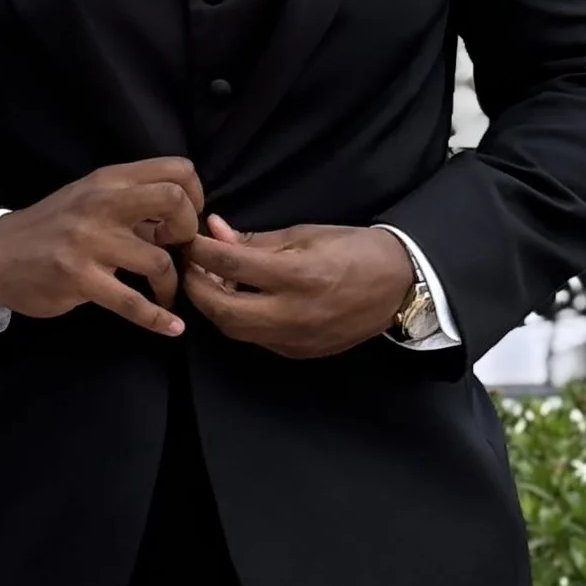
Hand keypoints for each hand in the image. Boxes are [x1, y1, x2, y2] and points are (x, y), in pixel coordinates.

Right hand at [0, 158, 203, 337]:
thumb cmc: (50, 226)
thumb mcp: (88, 198)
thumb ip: (130, 203)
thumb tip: (179, 218)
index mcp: (109, 180)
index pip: (176, 169)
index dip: (195, 195)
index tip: (184, 222)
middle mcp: (102, 204)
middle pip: (174, 202)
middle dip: (188, 231)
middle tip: (179, 252)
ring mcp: (90, 241)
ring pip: (159, 261)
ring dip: (172, 285)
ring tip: (165, 294)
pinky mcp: (79, 279)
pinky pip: (132, 302)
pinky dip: (157, 318)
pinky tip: (171, 327)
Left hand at [178, 215, 415, 359]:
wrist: (399, 285)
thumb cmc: (355, 250)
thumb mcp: (306, 233)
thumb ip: (256, 240)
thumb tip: (215, 232)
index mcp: (298, 275)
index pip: (230, 264)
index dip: (200, 250)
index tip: (186, 239)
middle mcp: (293, 313)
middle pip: (222, 309)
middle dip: (196, 288)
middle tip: (189, 267)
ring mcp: (295, 339)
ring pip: (234, 330)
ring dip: (214, 307)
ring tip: (210, 282)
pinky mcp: (298, 353)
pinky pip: (256, 339)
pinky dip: (239, 319)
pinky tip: (239, 300)